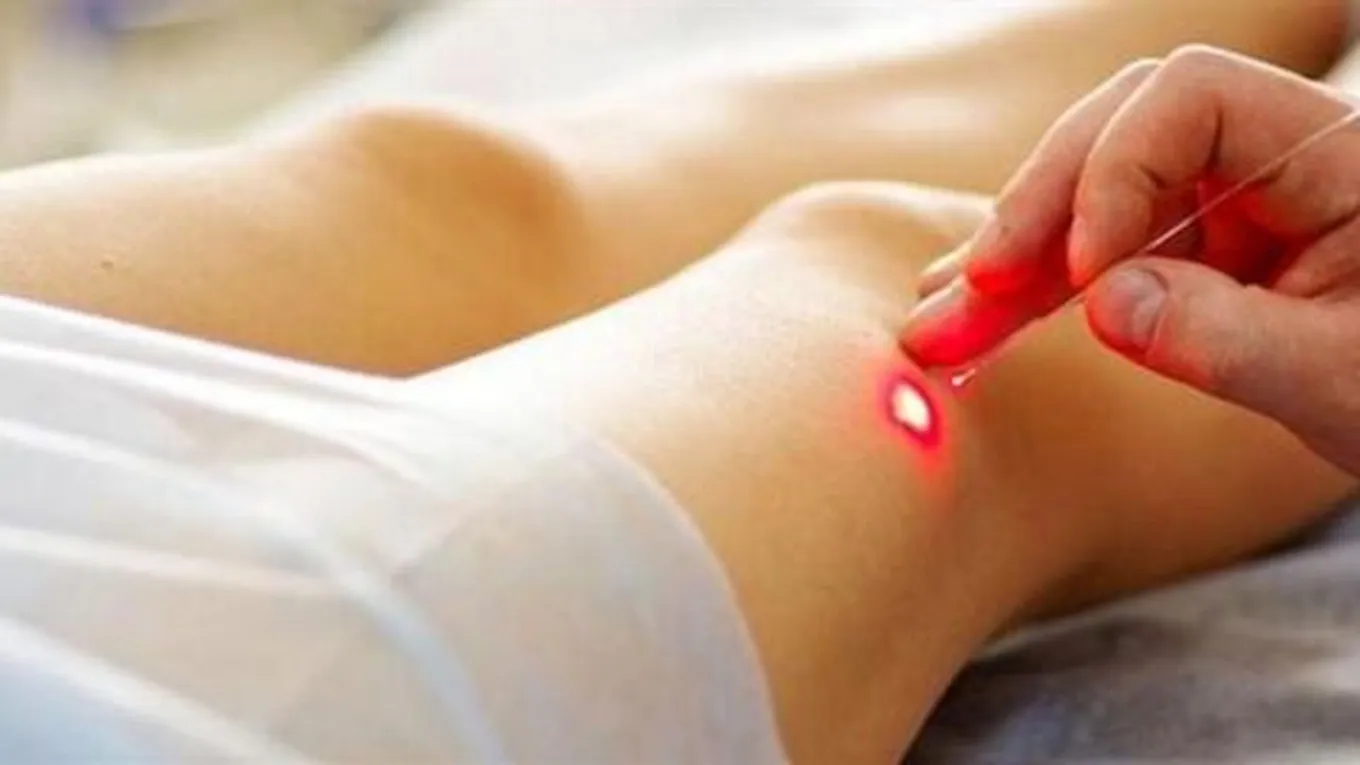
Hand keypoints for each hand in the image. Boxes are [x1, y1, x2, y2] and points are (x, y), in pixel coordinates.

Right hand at [900, 46, 1359, 474]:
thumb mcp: (1348, 382)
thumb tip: (1098, 305)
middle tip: (961, 294)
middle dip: (1030, 215)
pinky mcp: (1196, 257)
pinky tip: (975, 321)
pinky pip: (1097, 255)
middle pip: (1114, 136)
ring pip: (1088, 200)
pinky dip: (1035, 293)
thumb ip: (1230, 340)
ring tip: (934, 325)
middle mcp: (1270, 161)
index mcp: (1334, 153)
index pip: (1190, 98)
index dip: (1114, 171)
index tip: (1082, 276)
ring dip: (1008, 263)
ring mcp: (1227, 208)